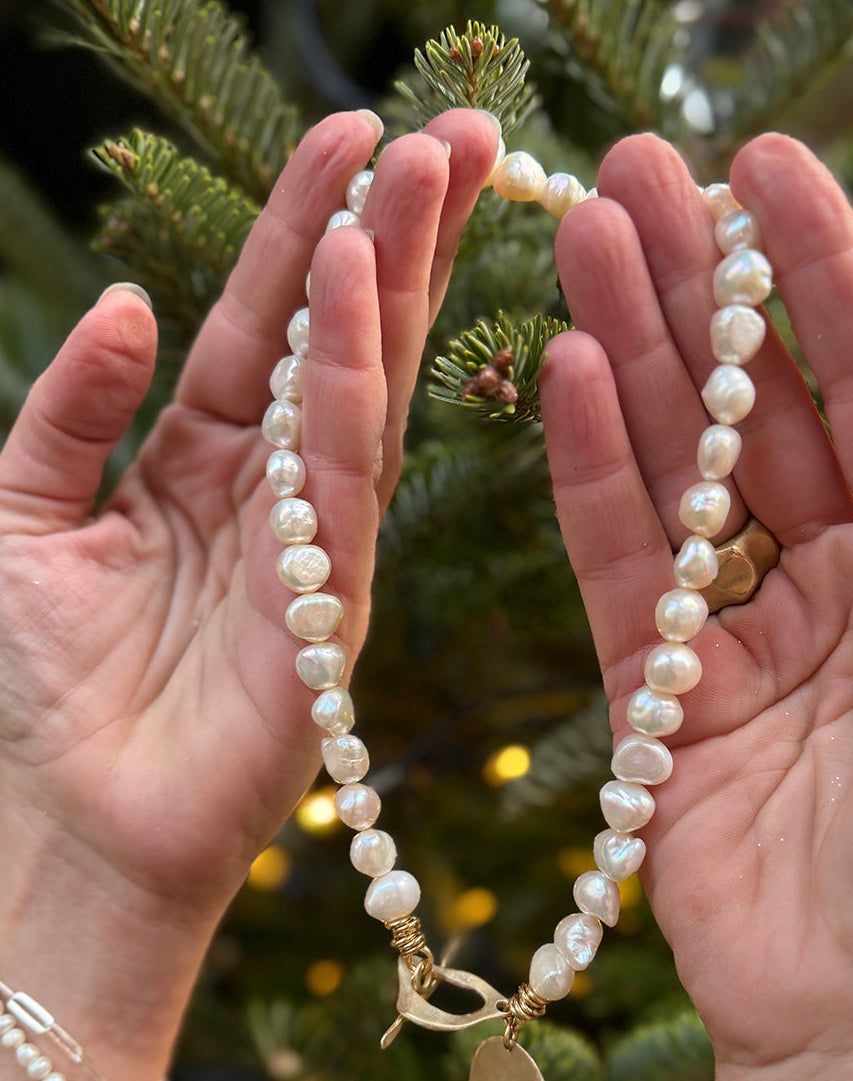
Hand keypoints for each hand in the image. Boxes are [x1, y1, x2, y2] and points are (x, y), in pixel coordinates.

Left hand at [0, 108, 498, 1080]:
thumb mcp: (17, 516)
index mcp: (199, 464)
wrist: (69, 826)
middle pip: (342, 341)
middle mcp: (271, 492)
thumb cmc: (38, 689)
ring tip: (430, 173)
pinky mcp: (333, 606)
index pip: (263, 324)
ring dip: (395, 280)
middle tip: (459, 133)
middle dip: (396, 232)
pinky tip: (360, 293)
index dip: (307, 227)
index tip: (355, 132)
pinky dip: (350, 382)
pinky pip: (343, 475)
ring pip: (364, 390)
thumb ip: (69, 411)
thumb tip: (131, 306)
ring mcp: (315, 546)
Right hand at [540, 132, 852, 1080]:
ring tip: (579, 240)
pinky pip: (621, 568)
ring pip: (682, 468)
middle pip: (764, 407)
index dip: (820, 274)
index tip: (761, 169)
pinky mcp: (662, 699)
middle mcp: (847, 579)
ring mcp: (746, 634)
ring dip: (633, 355)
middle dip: (701, 289)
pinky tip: (568, 378)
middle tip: (631, 176)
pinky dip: (593, 478)